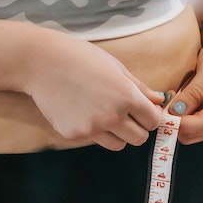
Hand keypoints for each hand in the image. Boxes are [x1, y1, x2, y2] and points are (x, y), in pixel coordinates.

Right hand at [21, 27, 164, 150]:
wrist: (42, 63)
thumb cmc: (81, 58)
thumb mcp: (116, 67)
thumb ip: (139, 88)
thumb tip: (160, 100)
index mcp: (126, 96)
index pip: (153, 121)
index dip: (150, 116)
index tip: (143, 111)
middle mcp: (111, 116)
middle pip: (139, 138)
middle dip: (137, 128)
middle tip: (126, 114)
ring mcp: (91, 128)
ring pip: (118, 145)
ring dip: (117, 134)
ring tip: (104, 113)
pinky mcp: (73, 135)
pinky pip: (94, 140)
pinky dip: (94, 131)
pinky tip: (82, 111)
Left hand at [167, 30, 202, 144]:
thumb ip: (194, 92)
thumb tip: (175, 113)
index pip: (200, 126)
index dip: (177, 122)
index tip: (160, 110)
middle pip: (195, 133)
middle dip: (177, 120)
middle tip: (169, 97)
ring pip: (193, 131)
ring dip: (180, 117)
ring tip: (177, 94)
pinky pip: (196, 124)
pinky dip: (186, 114)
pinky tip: (184, 98)